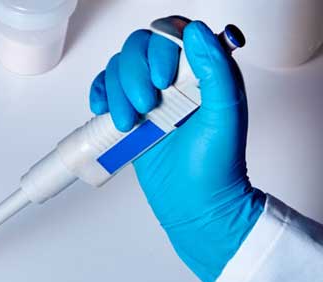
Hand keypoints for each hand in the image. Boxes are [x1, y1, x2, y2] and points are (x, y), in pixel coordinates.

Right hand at [89, 21, 264, 281]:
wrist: (196, 205)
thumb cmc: (217, 166)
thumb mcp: (226, 114)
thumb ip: (216, 69)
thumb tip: (199, 32)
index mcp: (203, 71)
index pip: (174, 34)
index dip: (160, 48)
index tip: (162, 79)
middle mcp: (174, 79)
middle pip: (138, 47)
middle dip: (133, 75)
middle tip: (146, 105)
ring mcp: (149, 97)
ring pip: (118, 68)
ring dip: (116, 92)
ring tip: (130, 122)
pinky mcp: (129, 116)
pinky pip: (103, 90)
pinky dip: (98, 95)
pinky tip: (104, 111)